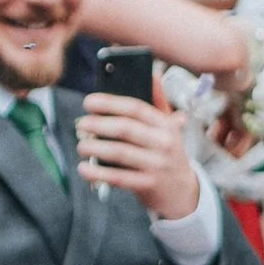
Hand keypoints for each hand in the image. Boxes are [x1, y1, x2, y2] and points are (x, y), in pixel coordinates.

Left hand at [78, 94, 200, 219]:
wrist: (183, 192)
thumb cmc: (168, 154)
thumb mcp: (169, 128)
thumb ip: (159, 102)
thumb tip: (152, 73)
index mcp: (166, 126)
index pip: (136, 108)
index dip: (109, 103)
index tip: (88, 102)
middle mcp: (164, 144)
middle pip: (125, 129)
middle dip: (97, 124)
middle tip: (81, 124)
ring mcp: (157, 165)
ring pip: (119, 152)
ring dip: (94, 147)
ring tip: (81, 145)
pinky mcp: (148, 185)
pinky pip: (118, 177)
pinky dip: (97, 173)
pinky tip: (84, 168)